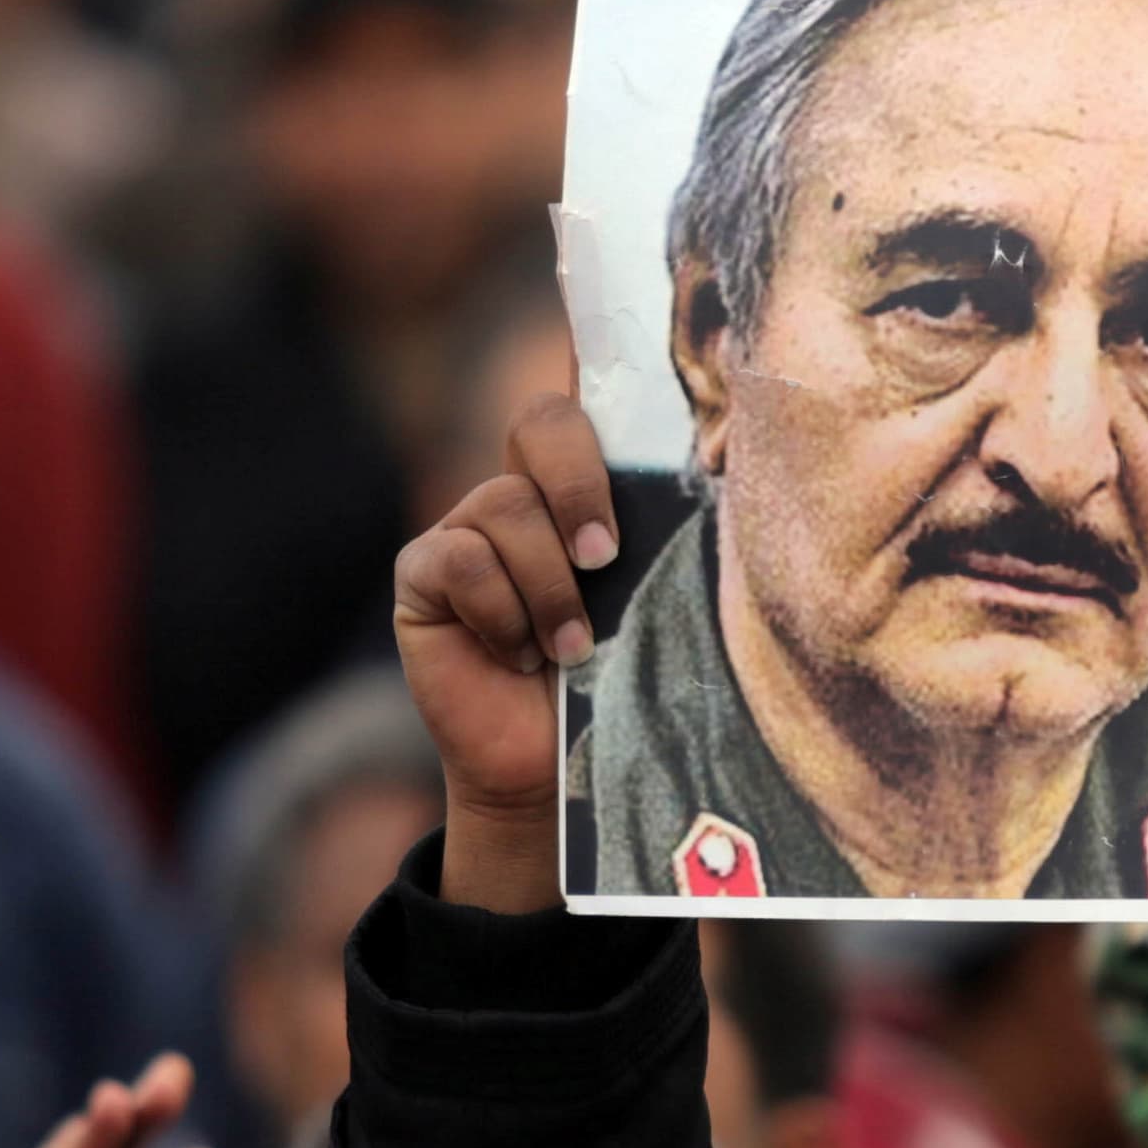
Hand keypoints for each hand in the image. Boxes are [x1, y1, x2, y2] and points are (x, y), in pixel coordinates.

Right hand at [392, 393, 614, 913]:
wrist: (554, 768)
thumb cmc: (616, 685)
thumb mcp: (653, 606)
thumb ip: (666, 544)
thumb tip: (725, 488)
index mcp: (588, 489)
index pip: (595, 405)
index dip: (611, 378)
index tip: (657, 410)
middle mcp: (524, 494)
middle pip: (543, 423)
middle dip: (581, 485)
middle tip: (605, 558)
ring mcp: (468, 527)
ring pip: (506, 506)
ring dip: (548, 587)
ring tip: (571, 650)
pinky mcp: (422, 572)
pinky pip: (458, 558)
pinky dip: (498, 609)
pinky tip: (516, 654)